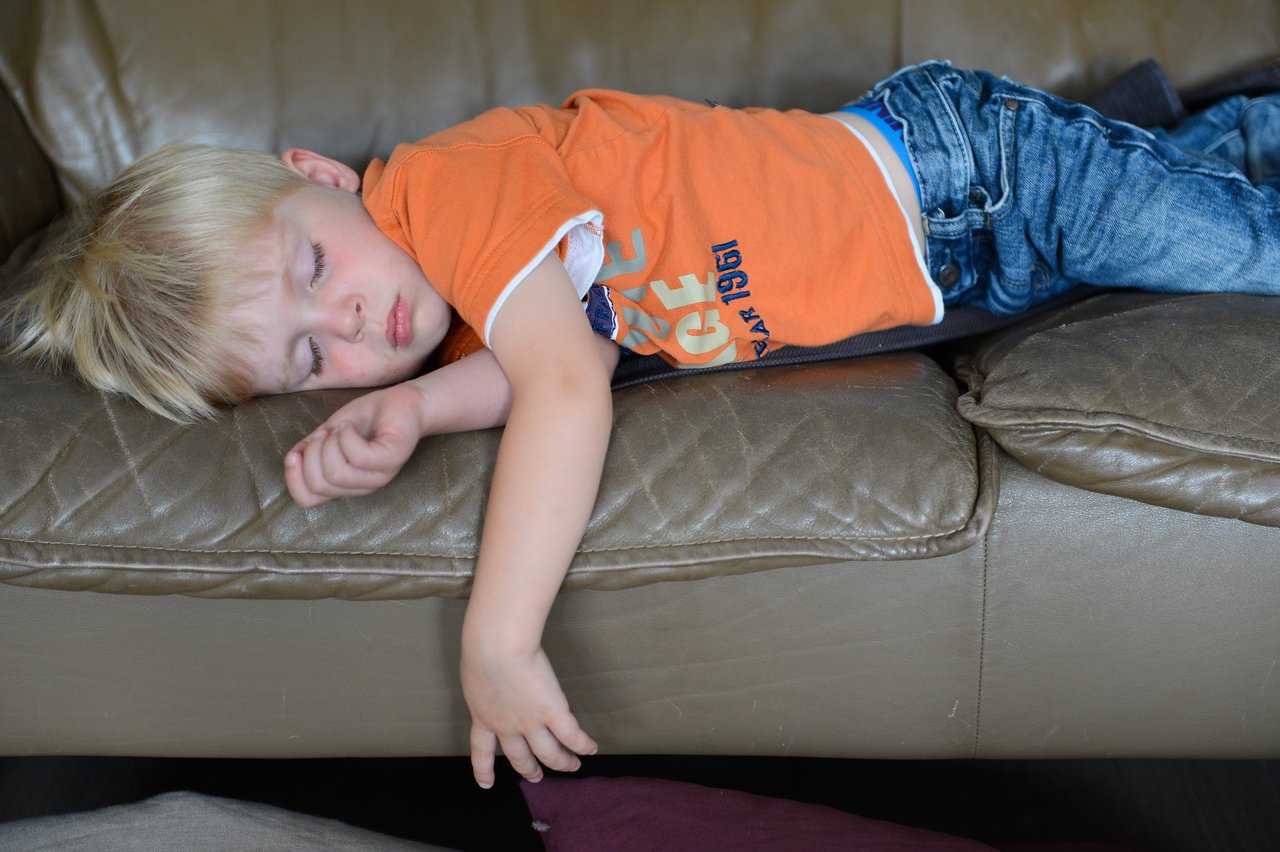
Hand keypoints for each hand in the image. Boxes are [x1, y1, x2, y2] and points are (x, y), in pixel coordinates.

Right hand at [284, 382, 427, 506]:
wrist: (404, 402)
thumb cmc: (367, 418)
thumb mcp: (329, 434)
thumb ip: (309, 450)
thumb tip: (291, 460)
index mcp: (344, 484)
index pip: (306, 500)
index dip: (293, 477)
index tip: (296, 453)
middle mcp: (362, 486)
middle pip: (318, 484)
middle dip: (311, 453)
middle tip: (326, 434)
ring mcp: (379, 476)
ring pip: (336, 473)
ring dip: (329, 443)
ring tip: (340, 429)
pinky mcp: (392, 459)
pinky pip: (357, 456)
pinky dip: (346, 436)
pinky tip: (350, 426)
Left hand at [461, 640, 597, 788]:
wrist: (495, 648)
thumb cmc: (481, 649)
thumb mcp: (475, 673)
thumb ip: (483, 684)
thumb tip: (488, 677)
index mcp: (483, 717)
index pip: (482, 751)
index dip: (484, 770)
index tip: (486, 784)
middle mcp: (507, 727)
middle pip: (519, 757)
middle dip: (529, 770)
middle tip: (536, 777)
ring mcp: (530, 723)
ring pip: (548, 754)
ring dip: (561, 763)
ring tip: (571, 766)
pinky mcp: (552, 711)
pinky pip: (571, 735)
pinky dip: (583, 744)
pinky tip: (591, 748)